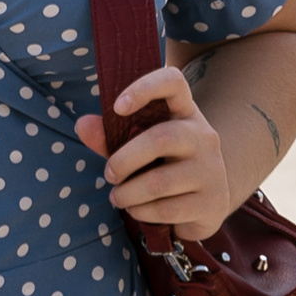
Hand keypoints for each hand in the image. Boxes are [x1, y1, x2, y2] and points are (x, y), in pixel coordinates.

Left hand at [76, 66, 237, 241]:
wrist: (208, 198)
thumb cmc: (165, 164)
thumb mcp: (140, 145)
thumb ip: (111, 136)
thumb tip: (82, 125)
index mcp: (184, 112)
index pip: (172, 82)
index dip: (144, 88)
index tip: (117, 107)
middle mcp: (203, 135)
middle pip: (161, 138)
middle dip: (123, 160)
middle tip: (109, 174)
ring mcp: (211, 169)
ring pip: (159, 182)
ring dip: (128, 193)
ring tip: (118, 197)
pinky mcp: (212, 201)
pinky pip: (167, 209)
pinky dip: (141, 212)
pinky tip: (136, 210)